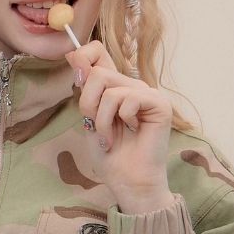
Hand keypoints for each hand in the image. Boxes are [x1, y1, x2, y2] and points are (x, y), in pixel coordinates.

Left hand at [64, 40, 172, 196]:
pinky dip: (120, 120)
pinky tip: (132, 132)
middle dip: (88, 105)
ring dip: (102, 120)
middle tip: (96, 128)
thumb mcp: (89, 119)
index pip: (98, 52)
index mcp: (115, 87)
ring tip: (109, 138)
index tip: (76, 77)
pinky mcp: (159, 103)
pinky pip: (127, 98)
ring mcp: (147, 93)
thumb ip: (86, 89)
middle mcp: (132, 86)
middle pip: (98, 73)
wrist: (128, 181)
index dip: (83, 56)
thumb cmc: (110, 156)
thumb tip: (74, 55)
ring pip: (109, 88)